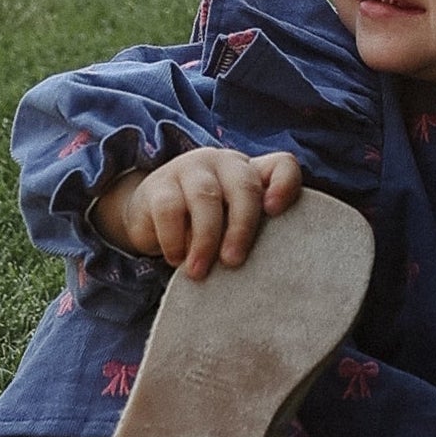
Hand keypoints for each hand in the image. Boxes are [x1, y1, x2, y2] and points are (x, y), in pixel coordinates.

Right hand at [94, 147, 302, 280]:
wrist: (150, 219)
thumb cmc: (204, 227)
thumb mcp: (231, 228)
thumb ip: (252, 235)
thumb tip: (267, 271)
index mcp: (252, 174)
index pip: (282, 166)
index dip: (285, 186)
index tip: (275, 213)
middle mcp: (224, 164)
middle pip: (245, 186)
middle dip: (242, 227)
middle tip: (233, 262)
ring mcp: (191, 169)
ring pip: (205, 197)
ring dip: (206, 239)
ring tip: (199, 272)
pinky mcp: (159, 185)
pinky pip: (169, 210)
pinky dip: (174, 239)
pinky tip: (176, 259)